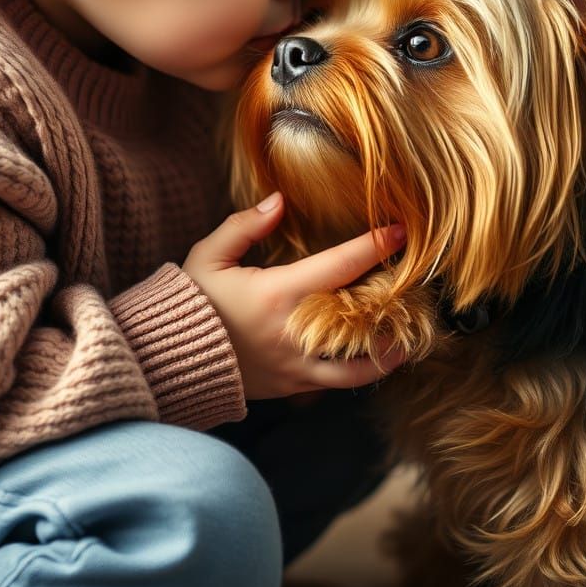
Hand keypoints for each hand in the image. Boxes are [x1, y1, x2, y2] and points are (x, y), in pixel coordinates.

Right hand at [182, 192, 407, 399]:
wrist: (169, 360)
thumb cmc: (191, 303)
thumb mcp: (209, 256)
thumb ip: (245, 225)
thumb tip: (280, 200)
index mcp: (280, 294)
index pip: (341, 266)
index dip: (375, 245)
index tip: (400, 230)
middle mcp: (297, 332)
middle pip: (364, 317)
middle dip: (396, 298)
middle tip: (416, 281)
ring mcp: (298, 366)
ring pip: (361, 366)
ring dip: (390, 349)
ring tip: (408, 333)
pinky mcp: (294, 386)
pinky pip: (339, 382)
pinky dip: (361, 369)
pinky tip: (371, 353)